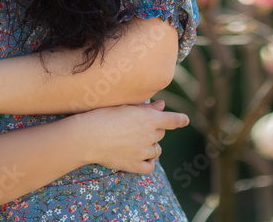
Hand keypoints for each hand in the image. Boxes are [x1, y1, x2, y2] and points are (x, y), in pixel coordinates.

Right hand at [74, 99, 188, 173]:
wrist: (88, 137)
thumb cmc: (102, 116)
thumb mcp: (124, 106)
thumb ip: (146, 108)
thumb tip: (162, 106)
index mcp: (149, 118)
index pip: (173, 120)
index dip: (180, 120)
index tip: (185, 120)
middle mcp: (150, 135)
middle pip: (160, 133)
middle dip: (153, 129)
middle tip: (135, 127)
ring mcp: (143, 152)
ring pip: (156, 149)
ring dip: (150, 145)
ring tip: (135, 142)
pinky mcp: (135, 165)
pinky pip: (150, 166)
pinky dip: (149, 162)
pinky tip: (142, 158)